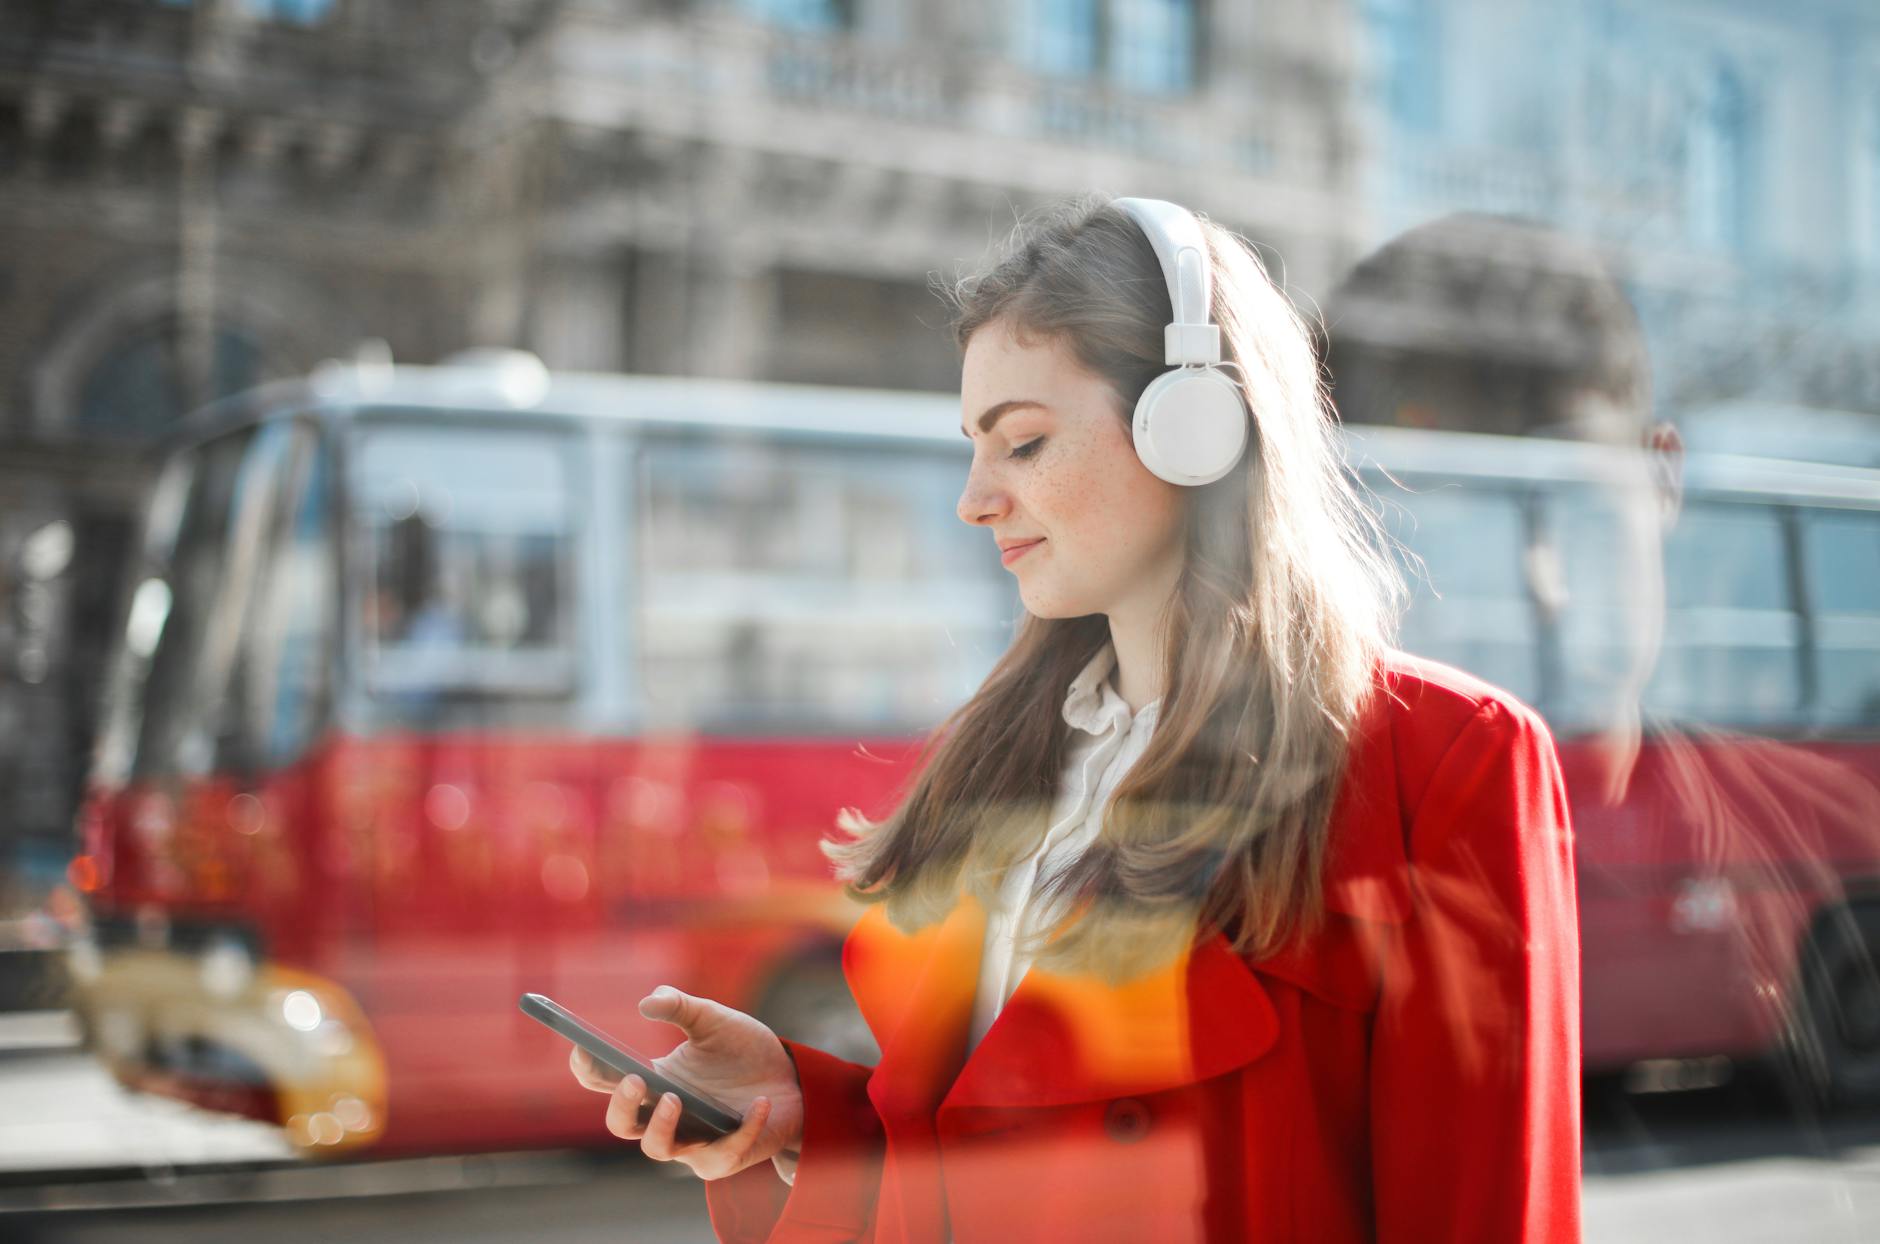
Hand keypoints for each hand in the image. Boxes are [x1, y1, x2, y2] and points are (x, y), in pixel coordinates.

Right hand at [568, 986, 803, 1180]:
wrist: (791, 1079)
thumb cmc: (744, 1052)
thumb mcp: (715, 1020)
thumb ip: (682, 1006)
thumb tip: (646, 1003)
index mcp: (655, 1080)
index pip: (607, 1081)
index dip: (589, 1069)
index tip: (583, 1049)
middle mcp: (666, 1115)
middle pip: (622, 1123)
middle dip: (621, 1105)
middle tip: (635, 1079)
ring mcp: (693, 1141)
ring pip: (658, 1148)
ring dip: (661, 1126)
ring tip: (675, 1097)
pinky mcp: (726, 1157)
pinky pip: (725, 1153)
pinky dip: (744, 1129)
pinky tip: (757, 1104)